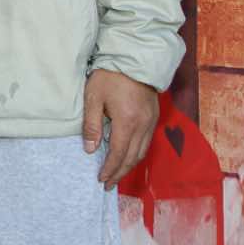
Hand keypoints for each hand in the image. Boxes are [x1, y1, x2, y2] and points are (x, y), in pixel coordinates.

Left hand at [82, 67, 157, 186]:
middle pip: (132, 157)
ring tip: (116, 175)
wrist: (134, 60)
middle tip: (107, 184)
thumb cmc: (110, 76)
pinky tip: (127, 157)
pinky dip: (136, 154)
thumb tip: (89, 150)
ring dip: (129, 166)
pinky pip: (146, 143)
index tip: (101, 179)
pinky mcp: (153, 118)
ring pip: (142, 152)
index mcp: (127, 122)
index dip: (110, 169)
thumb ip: (91, 125)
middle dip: (119, 173)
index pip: (118, 153)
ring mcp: (151, 122)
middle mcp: (143, 126)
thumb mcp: (93, 98)